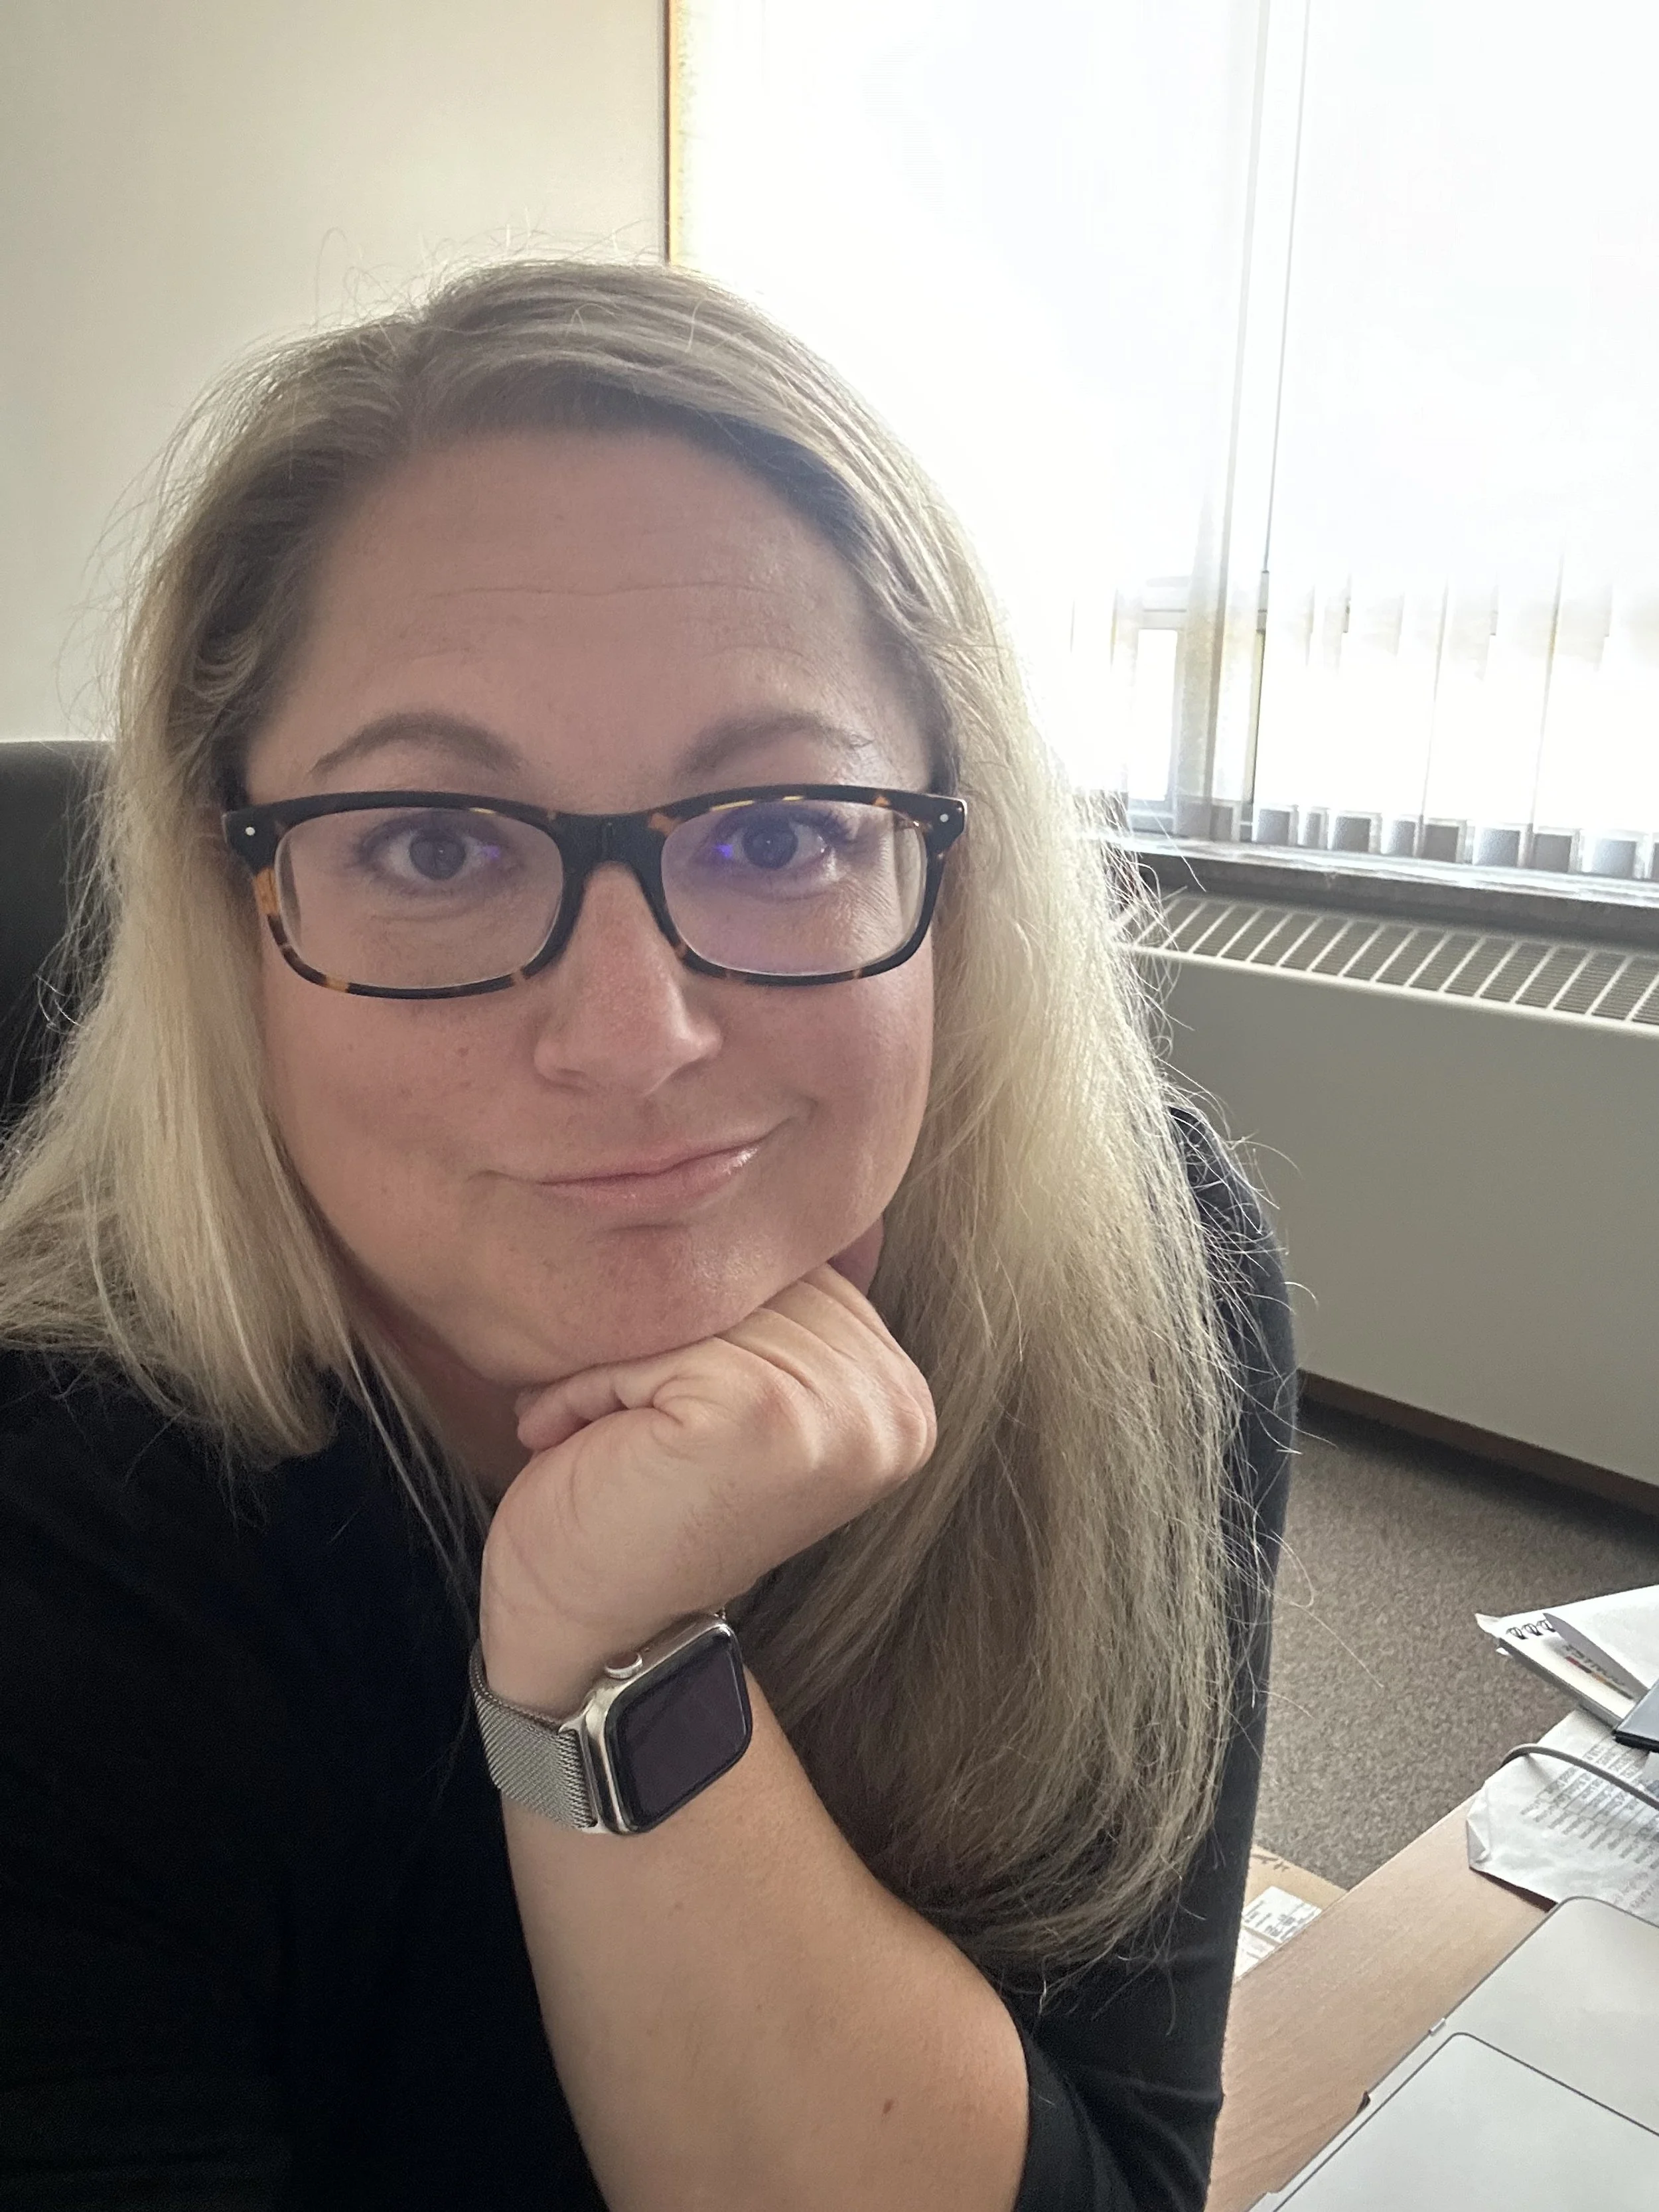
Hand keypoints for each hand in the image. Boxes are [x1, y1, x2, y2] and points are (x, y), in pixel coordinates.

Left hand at [478, 1247, 932, 1710]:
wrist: (586, 1634)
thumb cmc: (638, 1502)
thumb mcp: (729, 1389)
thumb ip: (769, 1311)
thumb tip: (743, 1173)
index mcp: (898, 1393)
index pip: (789, 1271)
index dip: (699, 1316)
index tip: (661, 1402)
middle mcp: (890, 1402)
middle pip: (747, 1280)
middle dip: (656, 1334)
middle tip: (613, 1423)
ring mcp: (835, 1409)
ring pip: (696, 1303)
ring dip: (616, 1361)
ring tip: (597, 1435)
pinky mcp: (764, 1414)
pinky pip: (654, 1338)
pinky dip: (590, 1384)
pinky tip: (575, 1442)